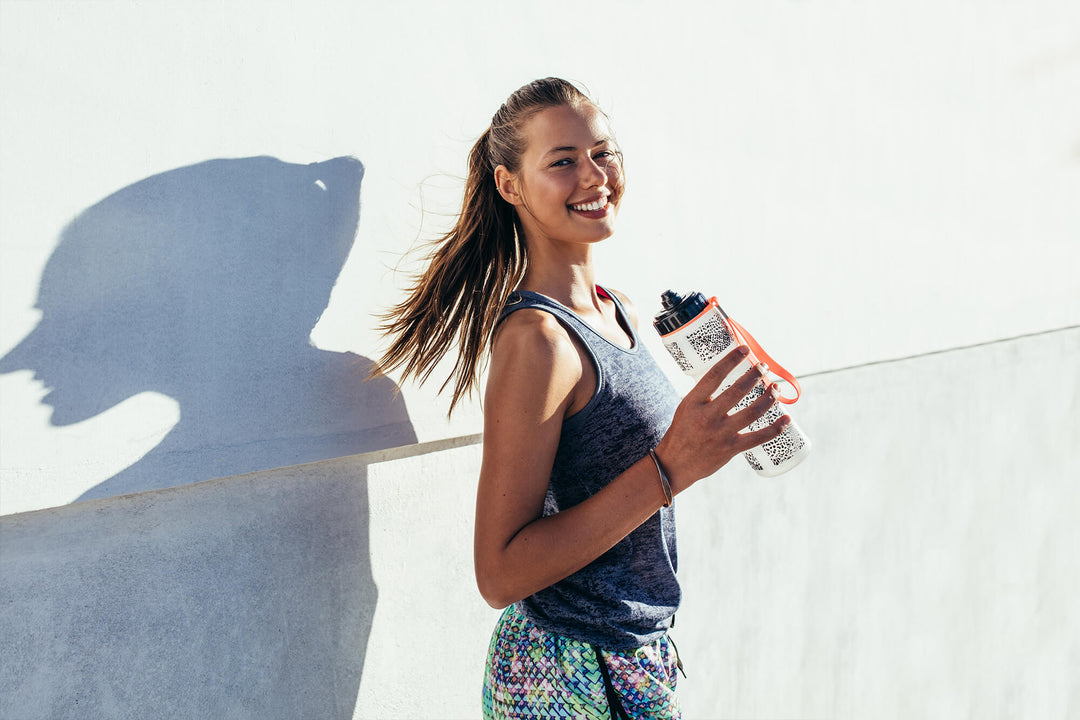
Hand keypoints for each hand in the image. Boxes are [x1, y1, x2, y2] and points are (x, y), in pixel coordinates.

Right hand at [654, 345, 789, 493]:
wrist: (674, 465)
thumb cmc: (682, 432)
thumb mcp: (686, 408)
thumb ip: (705, 395)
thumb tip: (729, 377)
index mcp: (693, 402)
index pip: (714, 375)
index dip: (731, 360)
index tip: (744, 349)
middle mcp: (707, 416)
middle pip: (737, 390)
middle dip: (755, 376)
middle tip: (763, 368)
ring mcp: (720, 434)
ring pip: (752, 412)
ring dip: (768, 398)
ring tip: (775, 389)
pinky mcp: (731, 449)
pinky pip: (758, 437)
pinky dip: (775, 428)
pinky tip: (786, 419)